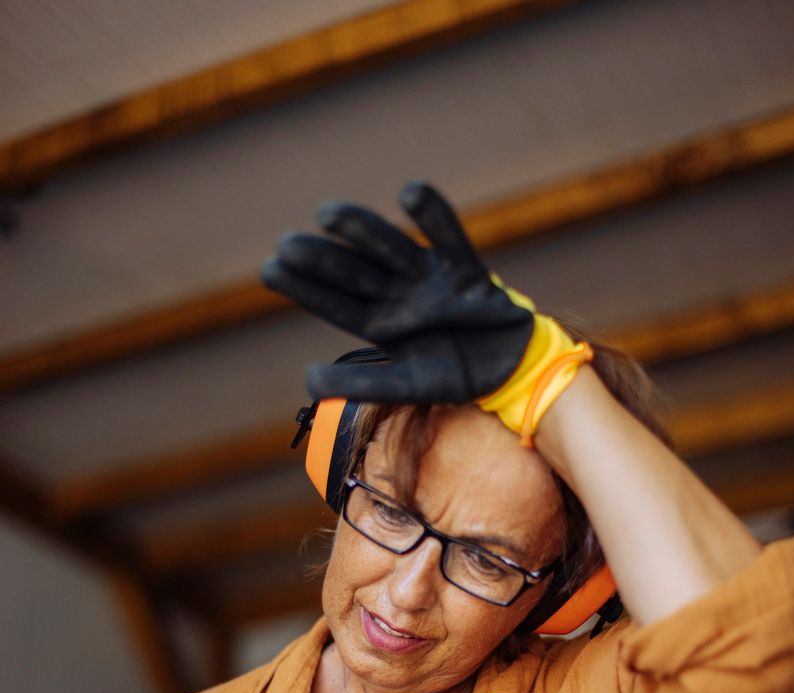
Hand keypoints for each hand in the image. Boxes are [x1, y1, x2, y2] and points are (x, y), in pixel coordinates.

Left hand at [261, 181, 533, 406]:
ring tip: (326, 214)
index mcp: (380, 321)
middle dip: (322, 259)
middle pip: (354, 272)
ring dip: (360, 230)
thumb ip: (361, 383)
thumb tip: (308, 381)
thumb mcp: (406, 384)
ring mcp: (430, 278)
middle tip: (286, 244)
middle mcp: (399, 294)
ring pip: (390, 248)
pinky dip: (433, 214)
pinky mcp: (465, 268)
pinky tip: (409, 193)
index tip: (269, 269)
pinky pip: (449, 236)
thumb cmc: (455, 375)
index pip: (335, 302)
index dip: (304, 287)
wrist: (510, 369)